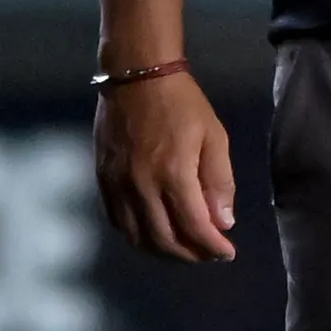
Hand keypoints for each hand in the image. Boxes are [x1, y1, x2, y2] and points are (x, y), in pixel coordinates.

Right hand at [95, 69, 235, 261]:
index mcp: (174, 174)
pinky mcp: (103, 180)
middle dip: (191, 254)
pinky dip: (137, 236)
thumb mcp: (214, 137)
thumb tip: (222, 223)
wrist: (136, 76)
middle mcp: (142, 186)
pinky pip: (118, 222)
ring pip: (138, 237)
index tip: (227, 253)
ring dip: (163, 251)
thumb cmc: (182, 104)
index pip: (194, 228)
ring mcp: (118, 185)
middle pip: (165, 240)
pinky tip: (153, 234)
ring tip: (183, 249)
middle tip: (208, 254)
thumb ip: (220, 182)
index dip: (213, 247)